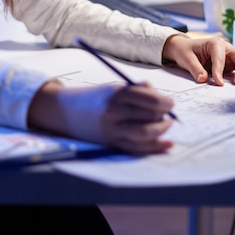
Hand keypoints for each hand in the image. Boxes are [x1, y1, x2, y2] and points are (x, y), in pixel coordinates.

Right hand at [28, 80, 173, 154]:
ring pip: (145, 133)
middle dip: (163, 115)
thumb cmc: (93, 97)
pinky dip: (155, 147)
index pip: (148, 98)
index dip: (164, 102)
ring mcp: (112, 129)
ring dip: (161, 130)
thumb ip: (136, 89)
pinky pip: (137, 148)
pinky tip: (167, 145)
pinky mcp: (111, 143)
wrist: (65, 111)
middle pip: (148, 115)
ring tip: (165, 125)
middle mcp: (114, 112)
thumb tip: (158, 95)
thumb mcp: (112, 87)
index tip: (170, 103)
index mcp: (115, 93)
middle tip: (168, 114)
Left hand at [162, 34, 234, 85]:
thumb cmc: (185, 50)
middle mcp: (224, 48)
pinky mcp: (229, 64)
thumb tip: (203, 79)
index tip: (218, 81)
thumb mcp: (186, 58)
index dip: (220, 69)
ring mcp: (228, 56)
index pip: (220, 57)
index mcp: (214, 43)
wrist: (183, 49)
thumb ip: (195, 68)